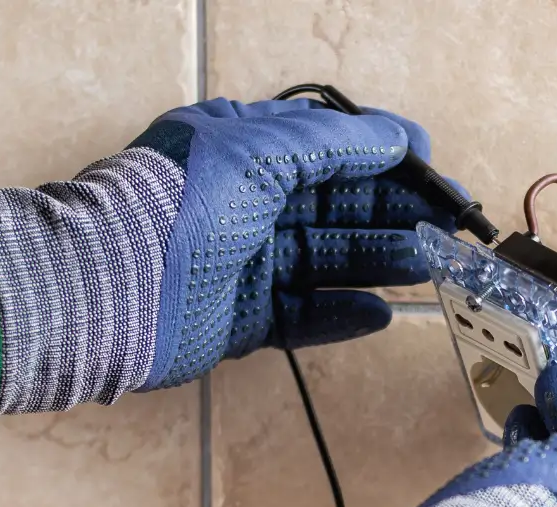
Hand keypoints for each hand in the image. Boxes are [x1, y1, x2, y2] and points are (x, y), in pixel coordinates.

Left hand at [0, 97, 455, 418]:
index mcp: (242, 148)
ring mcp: (242, 263)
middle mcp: (243, 203)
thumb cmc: (176, 204)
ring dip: (379, 260)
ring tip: (429, 265)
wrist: (110, 286)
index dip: (380, 154)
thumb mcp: (259, 149)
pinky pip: (303, 315)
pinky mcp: (240, 319)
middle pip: (333, 206)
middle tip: (447, 225)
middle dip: (392, 212)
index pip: (325, 146)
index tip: (430, 166)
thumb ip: (332, 141)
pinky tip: (380, 312)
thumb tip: (396, 136)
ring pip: (325, 260)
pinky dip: (341, 314)